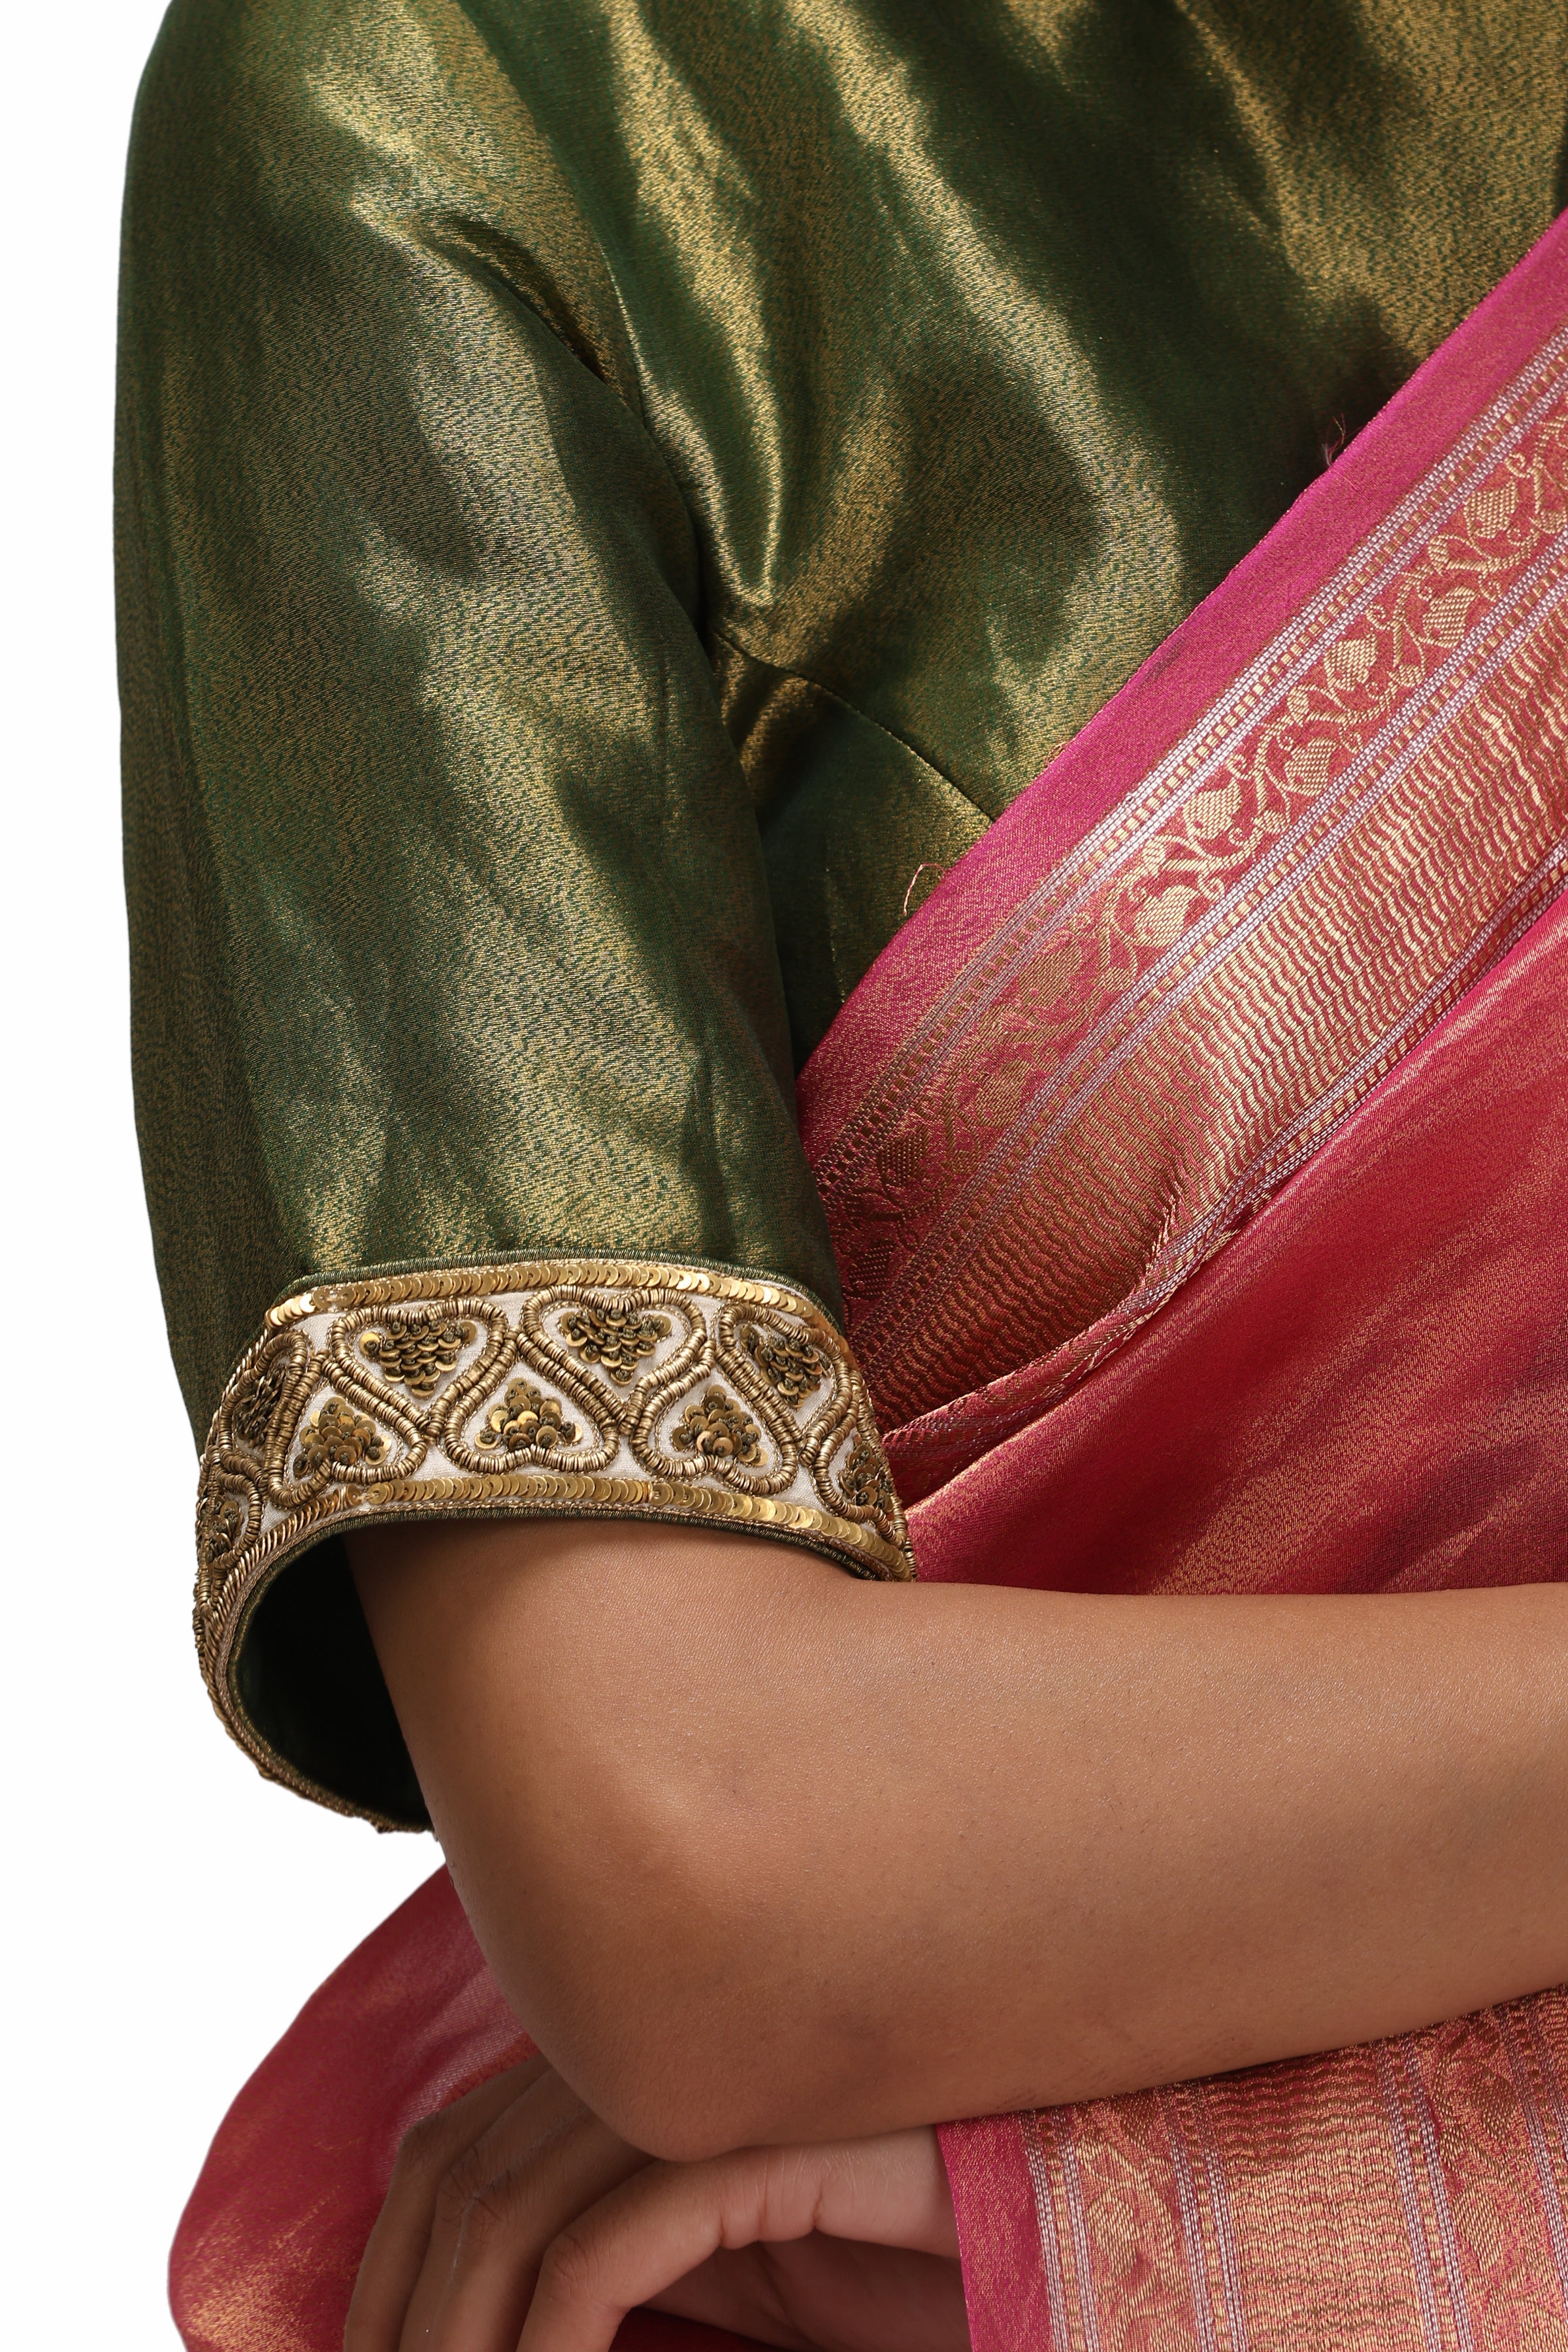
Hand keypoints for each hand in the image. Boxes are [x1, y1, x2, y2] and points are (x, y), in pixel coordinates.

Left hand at [344, 2055, 966, 2351]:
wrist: (1045, 2235)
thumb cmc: (889, 2258)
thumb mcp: (717, 2274)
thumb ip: (607, 2260)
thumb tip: (484, 2324)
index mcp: (630, 2066)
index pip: (446, 2147)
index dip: (380, 2272)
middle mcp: (659, 2050)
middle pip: (457, 2172)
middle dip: (401, 2318)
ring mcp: (719, 2083)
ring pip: (517, 2209)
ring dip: (463, 2341)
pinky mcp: (776, 2142)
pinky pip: (614, 2244)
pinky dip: (552, 2339)